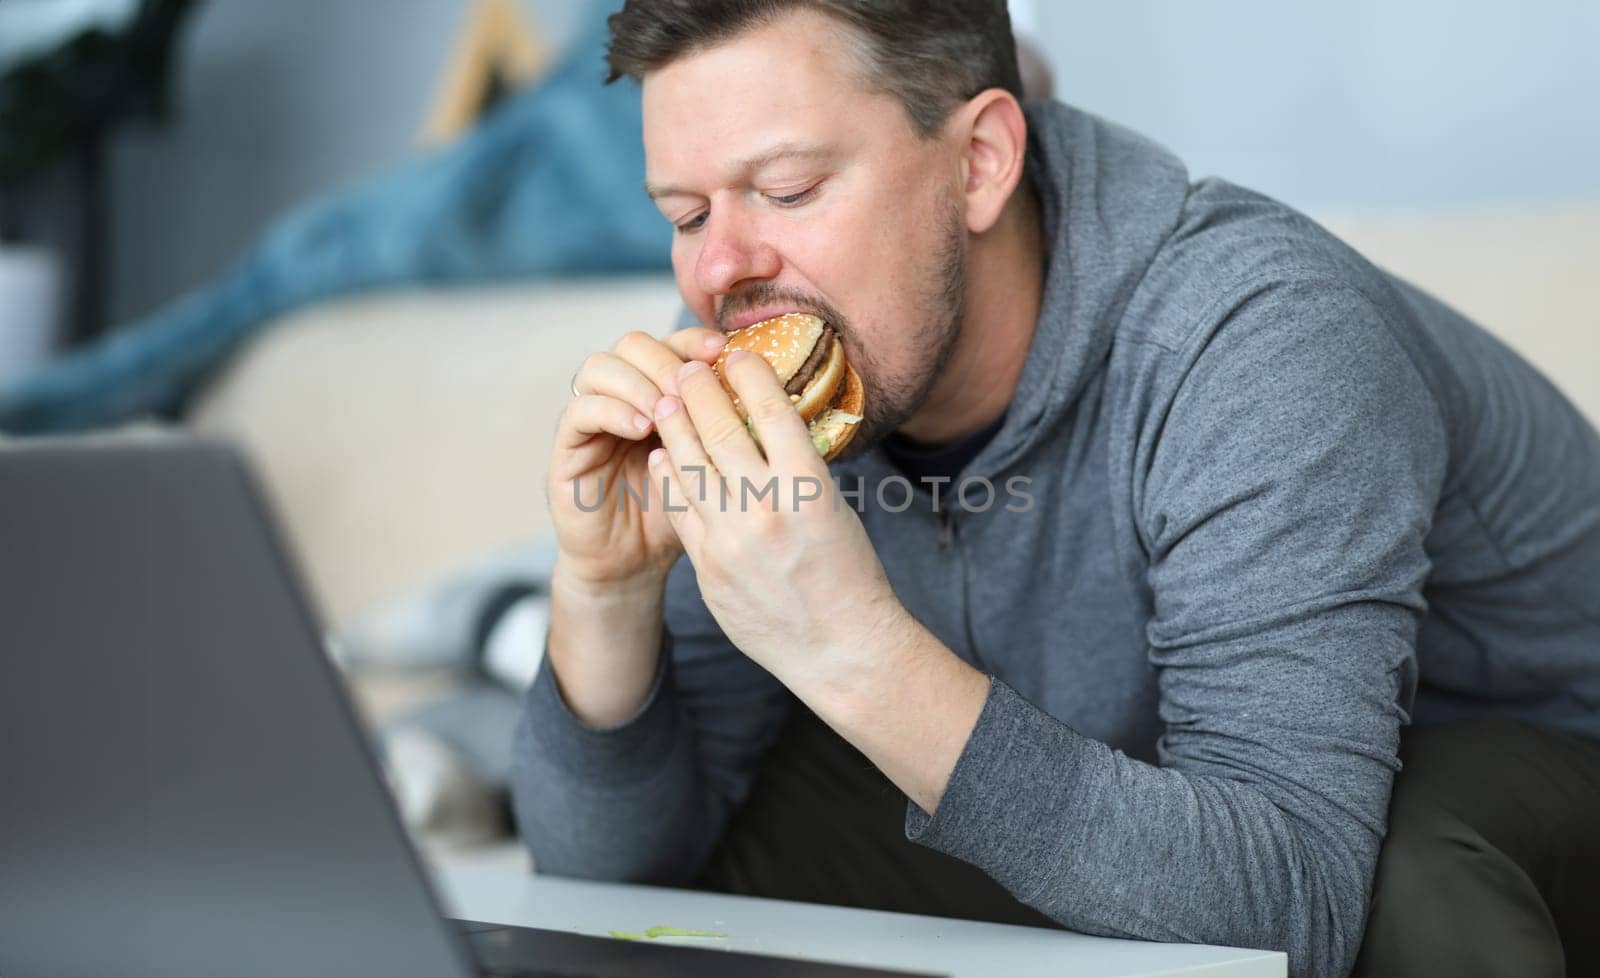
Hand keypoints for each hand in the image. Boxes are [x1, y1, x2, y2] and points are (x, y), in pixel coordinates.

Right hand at [548, 327, 727, 587]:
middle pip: (633, 344)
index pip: (670, 343)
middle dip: (665, 359)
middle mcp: (621, 397)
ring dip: (638, 382)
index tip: (722, 351)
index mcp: (657, 392)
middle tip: (691, 386)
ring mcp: (591, 418)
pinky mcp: (567, 447)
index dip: (693, 340)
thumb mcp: (715, 469)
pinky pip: (579, 410)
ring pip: (599, 367)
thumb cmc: (682, 517)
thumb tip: (781, 397)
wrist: (634, 564)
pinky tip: (643, 428)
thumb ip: (731, 431)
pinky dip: (612, 411)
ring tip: (668, 408)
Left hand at [646, 350, 910, 688]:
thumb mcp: (833, 507)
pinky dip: (669, 476)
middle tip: (686, 368)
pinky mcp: (708, 566)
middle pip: (718, 428)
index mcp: (809, 487)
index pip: (770, 409)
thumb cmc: (848, 573)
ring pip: (688, 464)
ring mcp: (731, 538)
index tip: (737, 355)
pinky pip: (679, 508)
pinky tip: (664, 456)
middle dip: (697, 390)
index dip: (748, 373)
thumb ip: (796, 469)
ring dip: (672, 425)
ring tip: (664, 401)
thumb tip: (764, 425)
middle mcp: (766, 507)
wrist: (841, 648)